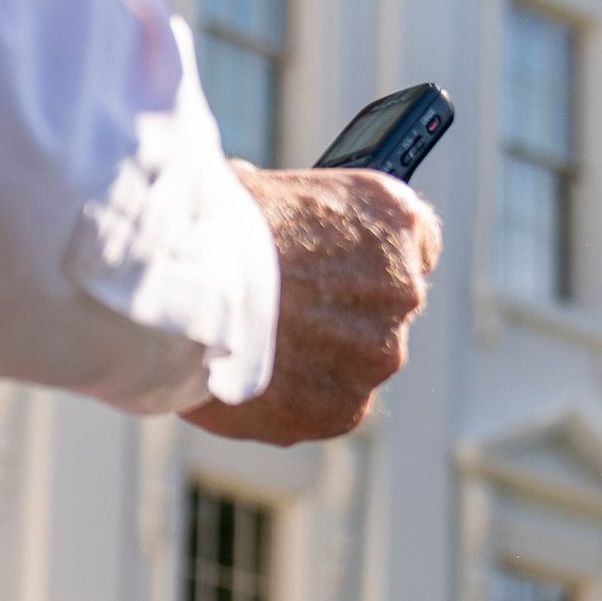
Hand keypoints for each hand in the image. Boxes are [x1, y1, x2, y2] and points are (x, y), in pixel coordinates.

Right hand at [187, 168, 441, 445]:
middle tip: (278, 308)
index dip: (369, 256)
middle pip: (380, 309)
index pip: (414, 243)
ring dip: (314, 360)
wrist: (187, 294)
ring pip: (353, 363)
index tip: (337, 264)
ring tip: (249, 347)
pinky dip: (291, 401)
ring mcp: (376, 356)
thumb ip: (293, 215)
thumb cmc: (215, 227)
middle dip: (336, 312)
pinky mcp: (343, 411)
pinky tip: (245, 378)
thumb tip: (265, 226)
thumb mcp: (265, 189)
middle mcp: (402, 290)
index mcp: (392, 218)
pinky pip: (324, 407)